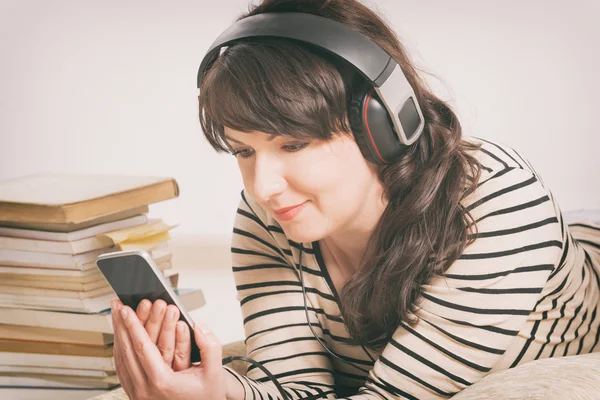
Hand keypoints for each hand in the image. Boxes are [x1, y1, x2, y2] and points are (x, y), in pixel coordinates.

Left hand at [111, 299, 226, 399]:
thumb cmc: (206, 397)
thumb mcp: (214, 373)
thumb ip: (210, 346)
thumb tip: (200, 326)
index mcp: (163, 382)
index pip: (143, 348)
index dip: (133, 326)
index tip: (126, 309)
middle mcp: (146, 390)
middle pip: (126, 352)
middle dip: (121, 326)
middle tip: (117, 306)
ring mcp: (139, 395)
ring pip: (121, 361)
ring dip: (118, 337)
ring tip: (116, 318)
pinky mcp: (136, 396)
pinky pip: (122, 371)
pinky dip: (119, 352)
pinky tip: (120, 340)